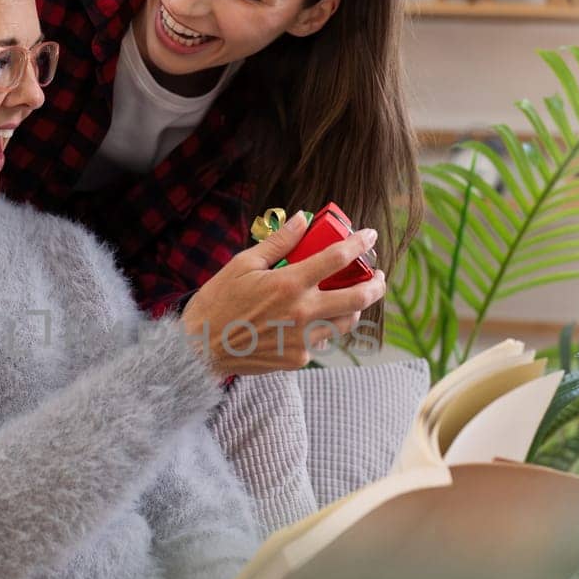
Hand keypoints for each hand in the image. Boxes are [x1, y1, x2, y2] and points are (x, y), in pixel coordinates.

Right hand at [181, 210, 384, 377]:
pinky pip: (321, 341)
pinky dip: (322, 329)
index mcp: (289, 283)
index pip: (337, 258)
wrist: (200, 348)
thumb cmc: (218, 302)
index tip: (369, 235)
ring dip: (353, 308)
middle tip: (378, 276)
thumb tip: (302, 220)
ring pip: (345, 323)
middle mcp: (302, 312)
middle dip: (375, 284)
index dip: (358, 244)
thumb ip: (278, 243)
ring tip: (351, 299)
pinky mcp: (297, 358)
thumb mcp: (243, 264)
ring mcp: (302, 339)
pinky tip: (310, 321)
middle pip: (358, 297)